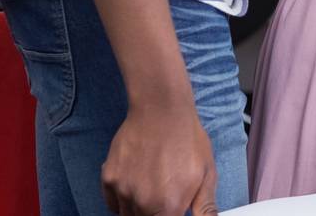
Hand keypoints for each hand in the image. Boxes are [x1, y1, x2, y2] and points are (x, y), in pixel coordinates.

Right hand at [101, 97, 217, 215]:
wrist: (161, 111)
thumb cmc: (188, 140)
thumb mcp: (207, 173)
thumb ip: (205, 206)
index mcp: (168, 207)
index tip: (172, 209)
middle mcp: (142, 204)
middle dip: (155, 213)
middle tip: (163, 194)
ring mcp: (122, 192)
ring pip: (127, 215)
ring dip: (138, 209)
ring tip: (152, 185)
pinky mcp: (108, 179)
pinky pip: (112, 203)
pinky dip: (122, 200)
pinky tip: (137, 183)